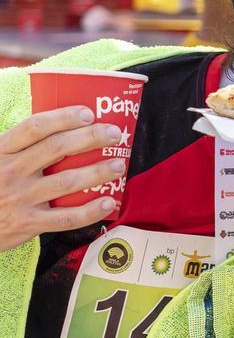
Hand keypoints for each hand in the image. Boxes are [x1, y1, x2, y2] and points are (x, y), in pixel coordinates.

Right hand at [0, 106, 126, 251]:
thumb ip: (21, 147)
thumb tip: (64, 128)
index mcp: (2, 151)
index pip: (34, 127)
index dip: (63, 117)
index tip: (88, 114)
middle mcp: (11, 172)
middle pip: (57, 148)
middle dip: (91, 138)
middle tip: (114, 134)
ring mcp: (20, 198)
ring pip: (67, 181)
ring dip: (97, 172)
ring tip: (118, 165)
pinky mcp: (28, 223)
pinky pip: (65, 217)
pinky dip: (90, 211)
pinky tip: (109, 201)